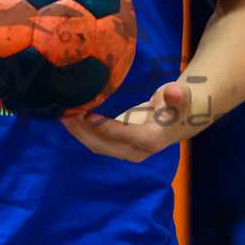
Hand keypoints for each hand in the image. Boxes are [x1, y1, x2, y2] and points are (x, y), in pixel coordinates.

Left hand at [59, 80, 198, 162]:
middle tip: (65, 113)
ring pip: (97, 146)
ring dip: (78, 132)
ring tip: (63, 114)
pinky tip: (71, 117)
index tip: (86, 113)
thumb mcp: (182, 96)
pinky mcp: (118, 147)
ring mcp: (126, 152)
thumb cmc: (180, 104)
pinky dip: (83, 131)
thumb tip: (175, 92)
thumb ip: (177, 95)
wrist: (182, 118)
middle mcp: (137, 151)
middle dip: (82, 131)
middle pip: (103, 145)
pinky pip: (97, 142)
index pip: (122, 135)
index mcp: (151, 140)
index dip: (103, 126)